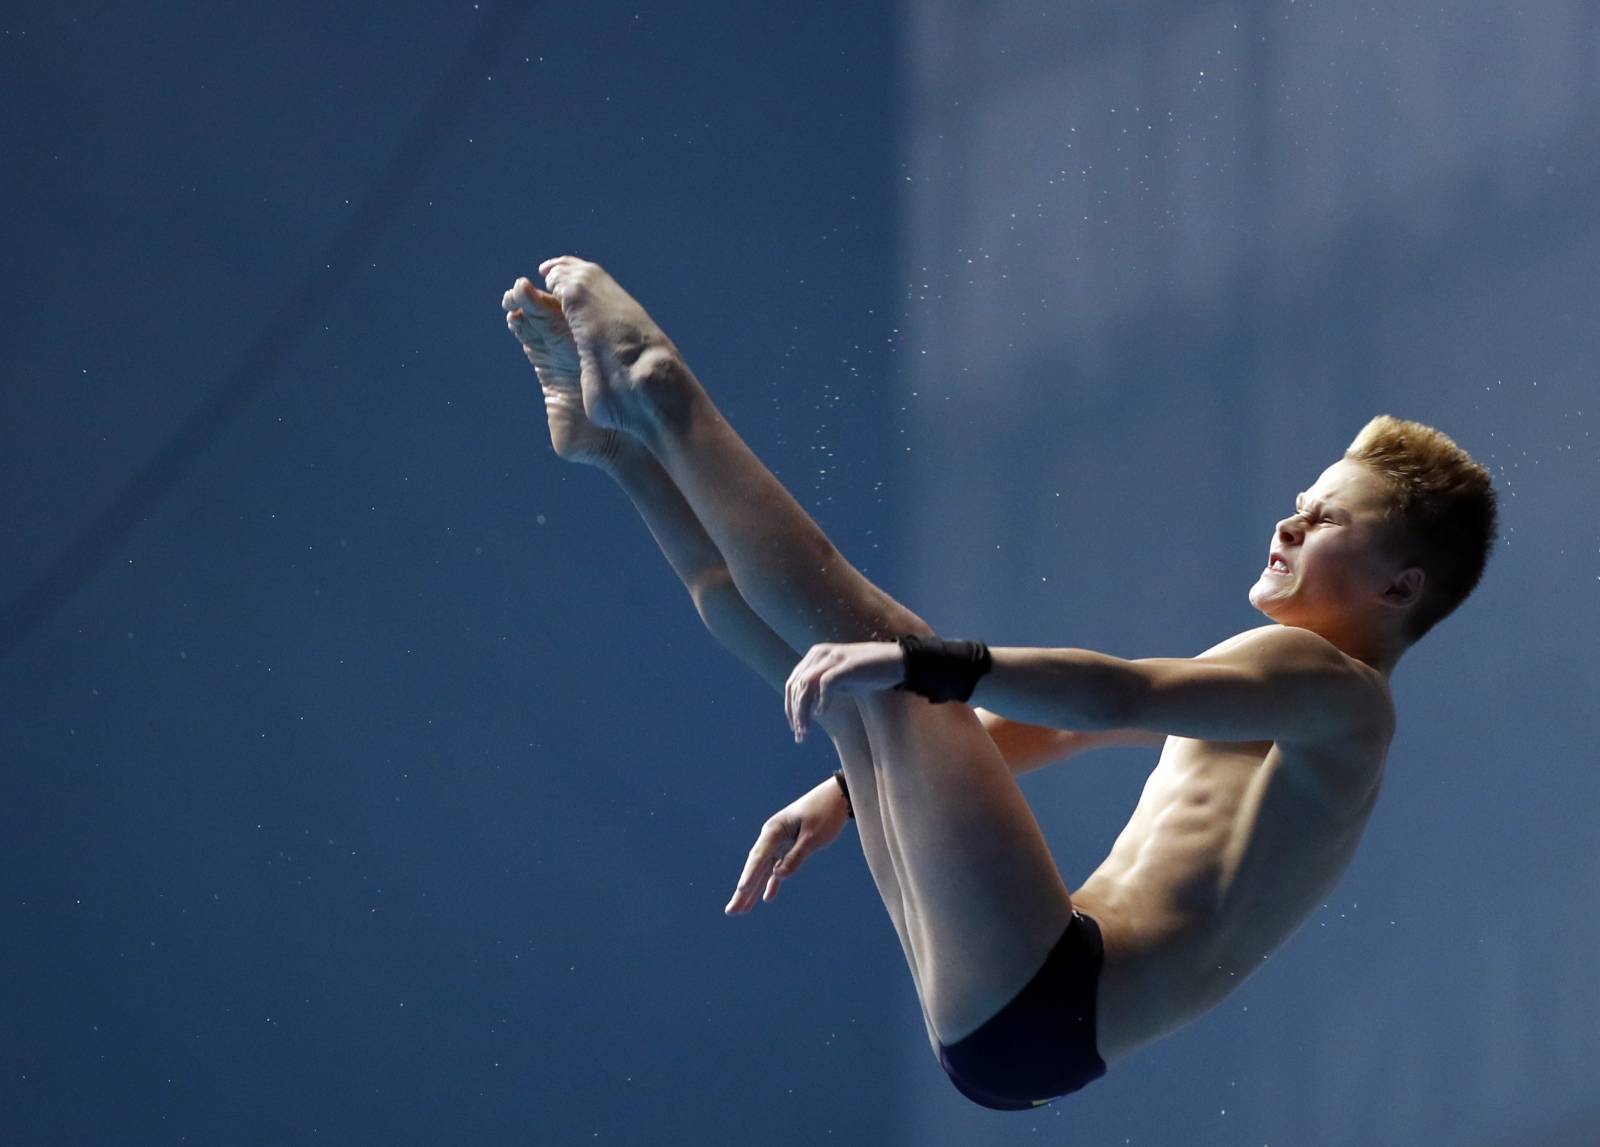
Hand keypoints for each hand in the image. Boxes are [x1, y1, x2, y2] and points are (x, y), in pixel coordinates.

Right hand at [724, 778, 849, 915]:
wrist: (837, 797)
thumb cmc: (825, 813)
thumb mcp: (813, 836)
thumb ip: (796, 856)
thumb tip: (779, 876)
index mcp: (774, 830)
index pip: (759, 857)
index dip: (750, 875)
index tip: (740, 890)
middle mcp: (772, 836)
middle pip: (754, 867)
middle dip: (743, 891)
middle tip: (730, 911)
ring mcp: (779, 842)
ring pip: (763, 871)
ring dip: (752, 890)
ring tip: (740, 910)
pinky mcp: (789, 846)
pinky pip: (776, 868)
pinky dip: (772, 882)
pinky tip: (766, 898)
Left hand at [785, 640, 903, 742]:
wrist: (896, 662)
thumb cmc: (868, 673)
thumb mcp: (840, 680)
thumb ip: (822, 688)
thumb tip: (808, 709)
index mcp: (815, 656)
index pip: (792, 683)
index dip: (789, 707)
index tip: (795, 727)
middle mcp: (820, 654)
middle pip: (796, 686)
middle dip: (794, 713)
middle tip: (799, 735)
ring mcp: (833, 658)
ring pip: (806, 686)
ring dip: (804, 712)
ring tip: (807, 731)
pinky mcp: (846, 665)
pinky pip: (826, 683)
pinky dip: (822, 700)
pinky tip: (822, 713)